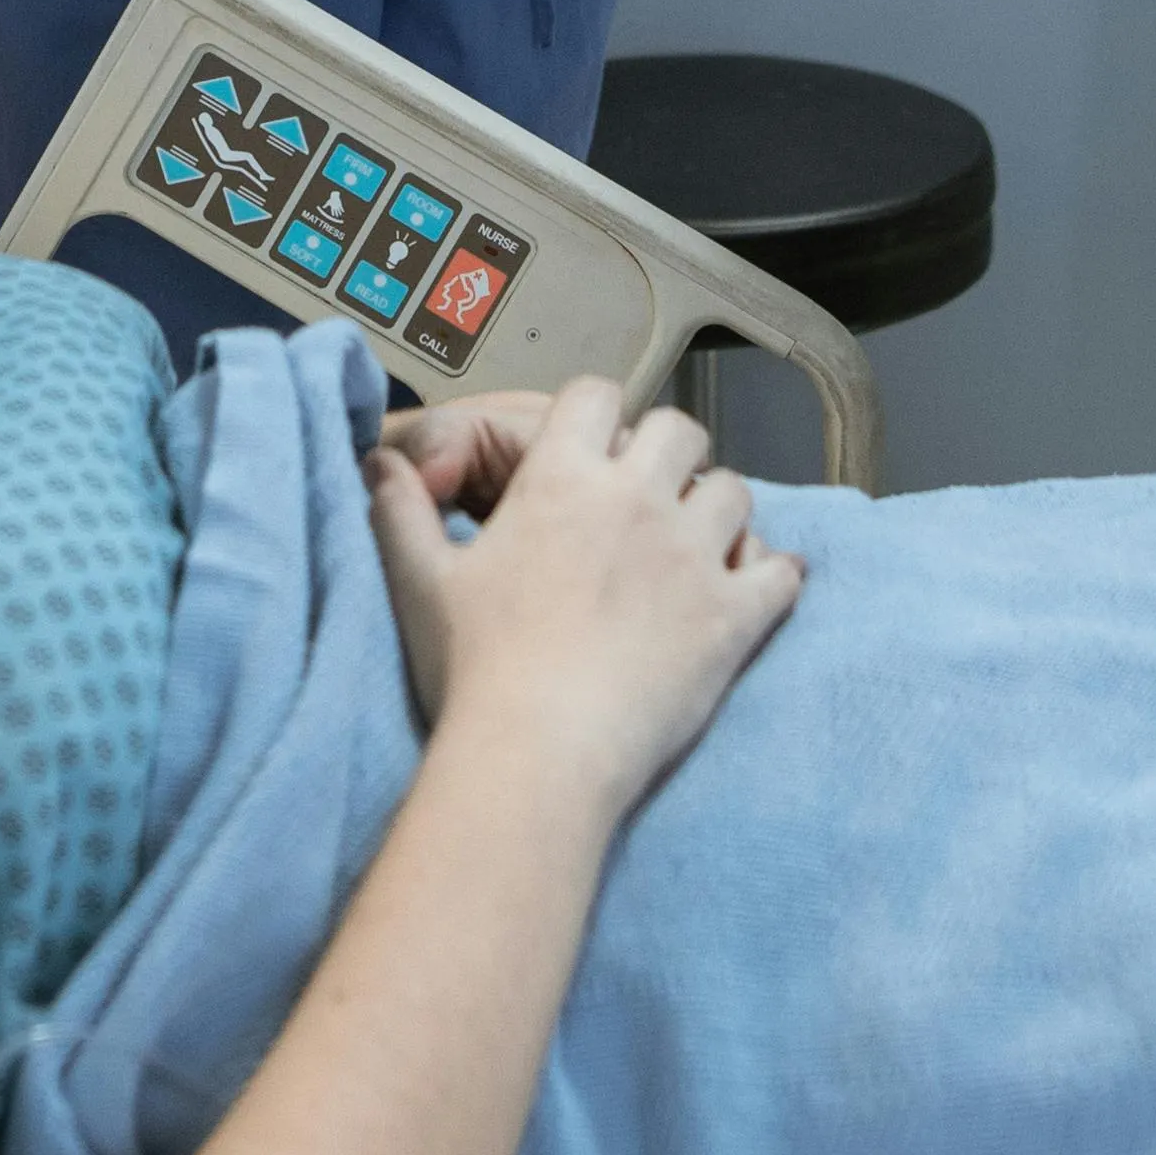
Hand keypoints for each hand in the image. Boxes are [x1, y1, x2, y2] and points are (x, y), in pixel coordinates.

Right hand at [364, 374, 801, 813]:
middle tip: (649, 494)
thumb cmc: (473, 670)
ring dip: (718, 509)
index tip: (590, 446)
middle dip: (668, 452)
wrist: (537, 758)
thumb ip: (398, 510)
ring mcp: (692, 556)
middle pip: (679, 430)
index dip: (595, 413)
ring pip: (734, 492)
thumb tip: (374, 461)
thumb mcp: (419, 581)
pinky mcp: (733, 617)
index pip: (595, 396)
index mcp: (560, 481)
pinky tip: (754, 589)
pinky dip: (773, 575)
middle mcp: (635, 500)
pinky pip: (781, 571)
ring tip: (696, 543)